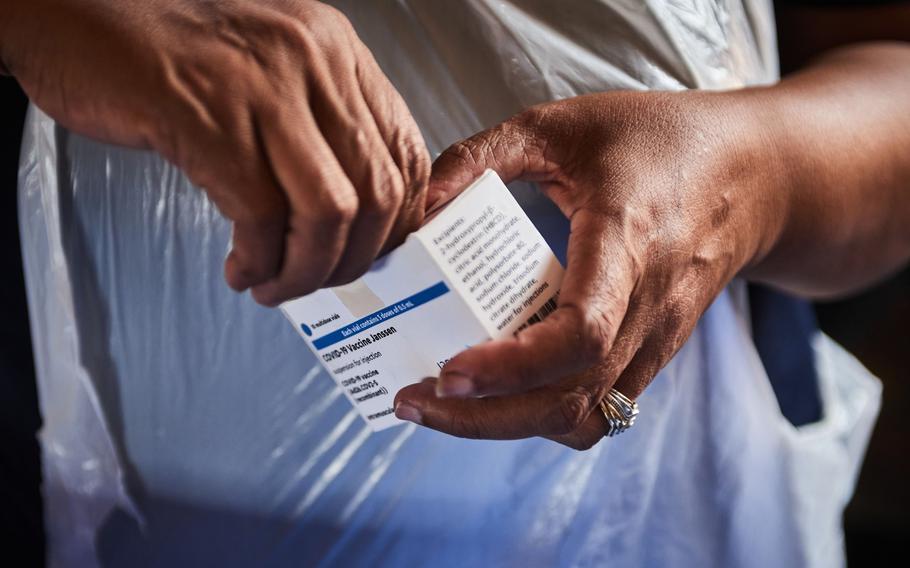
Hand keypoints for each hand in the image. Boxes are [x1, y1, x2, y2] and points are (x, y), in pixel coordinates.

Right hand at [1, 0, 429, 304]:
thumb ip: (320, 123)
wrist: (80, 13)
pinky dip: (259, 260)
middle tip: (323, 280)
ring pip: (329, 212)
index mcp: (335, 53)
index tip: (373, 252)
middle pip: (376, 191)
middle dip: (355, 259)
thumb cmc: (172, 51)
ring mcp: (262, 91)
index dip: (398, 221)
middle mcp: (311, 65)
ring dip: (307, 270)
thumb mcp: (272, 71)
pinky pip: (261, 217)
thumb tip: (354, 210)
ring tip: (277, 285)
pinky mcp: (209, 123)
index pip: (405, 151)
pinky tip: (242, 267)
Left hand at [395, 91, 784, 448]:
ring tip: (444, 403)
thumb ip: (482, 155)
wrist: (753, 175)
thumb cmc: (659, 141)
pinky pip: (598, 410)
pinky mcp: (652, 354)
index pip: (580, 333)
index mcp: (627, 242)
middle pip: (570, 400)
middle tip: (412, 401)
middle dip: (482, 419)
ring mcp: (656, 340)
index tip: (446, 374)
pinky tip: (497, 391)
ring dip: (506, 426)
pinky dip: (540, 416)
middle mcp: (648, 307)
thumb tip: (417, 207)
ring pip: (582, 419)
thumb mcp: (562, 123)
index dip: (510, 367)